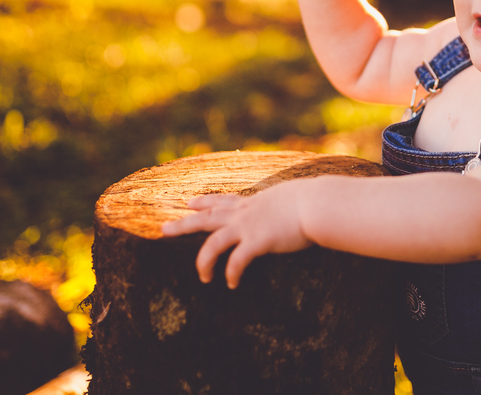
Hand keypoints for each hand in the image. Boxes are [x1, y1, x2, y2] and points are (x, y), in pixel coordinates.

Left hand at [161, 180, 312, 288]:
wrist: (318, 204)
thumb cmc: (314, 200)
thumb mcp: (294, 196)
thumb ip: (286, 204)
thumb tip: (294, 207)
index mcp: (253, 202)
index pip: (222, 201)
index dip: (203, 201)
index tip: (188, 202)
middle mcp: (245, 213)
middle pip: (206, 218)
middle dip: (183, 224)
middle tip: (163, 229)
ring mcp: (249, 226)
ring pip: (213, 243)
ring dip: (203, 261)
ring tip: (202, 277)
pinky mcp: (257, 242)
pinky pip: (236, 262)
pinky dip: (231, 274)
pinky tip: (232, 284)